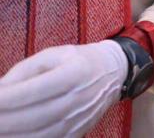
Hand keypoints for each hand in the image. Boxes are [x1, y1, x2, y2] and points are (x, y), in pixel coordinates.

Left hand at [0, 40, 126, 136]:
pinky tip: (12, 134)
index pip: (35, 90)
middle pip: (34, 116)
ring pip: (39, 135)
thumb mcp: (53, 54)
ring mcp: (79, 120)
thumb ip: (23, 71)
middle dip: (4, 120)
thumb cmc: (78, 60)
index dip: (7, 98)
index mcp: (75, 72)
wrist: (113, 73)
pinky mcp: (76, 134)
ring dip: (12, 134)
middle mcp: (79, 98)